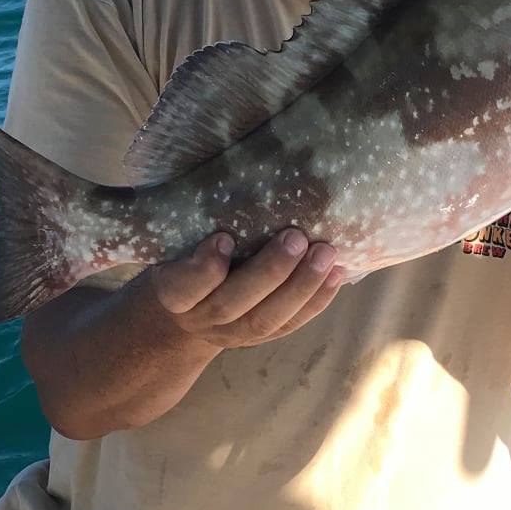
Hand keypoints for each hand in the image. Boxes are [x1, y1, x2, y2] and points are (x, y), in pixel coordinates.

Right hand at [144, 228, 348, 349]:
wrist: (186, 311)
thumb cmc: (183, 258)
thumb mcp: (175, 245)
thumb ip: (195, 225)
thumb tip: (231, 173)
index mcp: (173, 293)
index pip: (183, 287)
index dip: (204, 269)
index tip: (224, 238)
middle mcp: (201, 318)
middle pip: (233, 303)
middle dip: (269, 272)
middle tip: (295, 237)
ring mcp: (232, 333)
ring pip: (266, 319)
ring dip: (301, 286)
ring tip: (326, 253)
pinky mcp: (260, 337)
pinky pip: (290, 324)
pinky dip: (316, 300)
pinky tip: (337, 273)